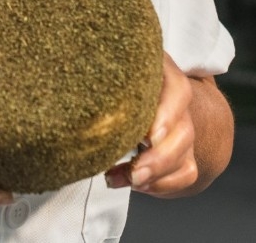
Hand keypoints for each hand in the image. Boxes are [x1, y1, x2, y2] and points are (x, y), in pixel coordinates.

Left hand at [105, 52, 197, 195]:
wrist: (124, 83)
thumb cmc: (105, 76)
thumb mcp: (102, 69)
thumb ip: (95, 76)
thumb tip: (70, 87)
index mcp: (158, 72)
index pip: (177, 89)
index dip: (167, 115)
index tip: (148, 137)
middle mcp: (174, 101)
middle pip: (184, 131)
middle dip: (159, 158)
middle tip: (135, 172)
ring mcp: (180, 128)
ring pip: (185, 156)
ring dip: (157, 176)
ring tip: (126, 179)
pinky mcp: (180, 151)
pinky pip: (184, 174)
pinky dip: (160, 185)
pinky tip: (133, 182)